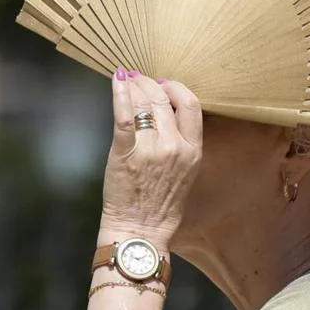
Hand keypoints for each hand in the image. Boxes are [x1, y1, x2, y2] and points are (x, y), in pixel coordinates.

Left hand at [100, 69, 202, 248]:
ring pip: (144, 103)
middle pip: (163, 99)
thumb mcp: (184, 172)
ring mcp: (150, 149)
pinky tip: (116, 80)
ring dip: (134, 87)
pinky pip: (123, 116)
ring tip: (126, 80)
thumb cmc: (161, 205)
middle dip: (149, 84)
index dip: (176, 88)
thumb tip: (164, 116)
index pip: (190, 104)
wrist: (141, 230)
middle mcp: (174, 146)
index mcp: (193, 150)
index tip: (163, 84)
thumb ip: (179, 144)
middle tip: (138, 79)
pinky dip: (119, 94)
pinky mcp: (125, 153)